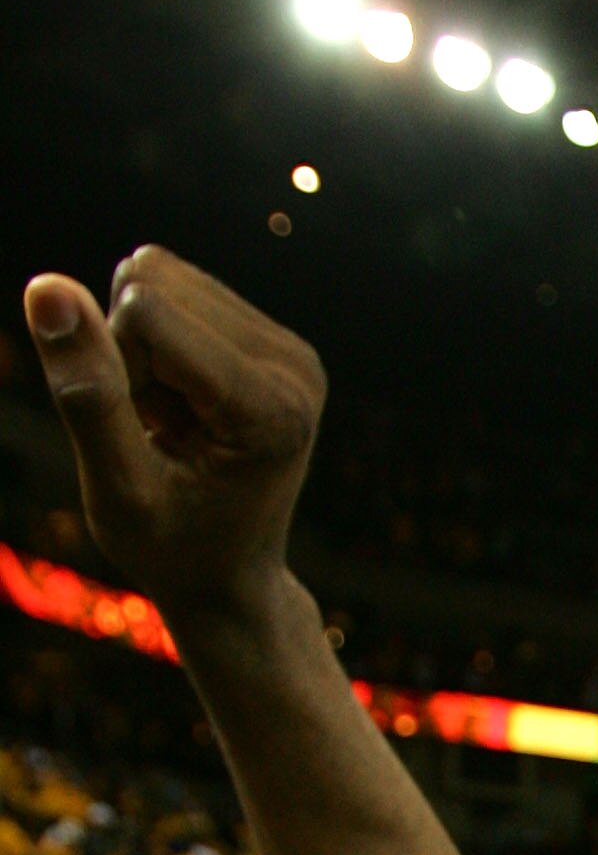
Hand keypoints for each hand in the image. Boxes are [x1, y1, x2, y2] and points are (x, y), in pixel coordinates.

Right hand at [22, 251, 326, 615]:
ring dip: (141, 350)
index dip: (112, 367)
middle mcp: (294, 364)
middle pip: (153, 282)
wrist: (229, 578)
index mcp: (270, 406)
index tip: (144, 438)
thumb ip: (86, 392)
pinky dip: (156, 346)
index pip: (144, 311)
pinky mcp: (272, 337)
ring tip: (173, 425)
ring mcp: (289, 348)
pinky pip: (174, 289)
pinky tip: (182, 408)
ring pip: (158, 276)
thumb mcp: (117, 488)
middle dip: (129, 352)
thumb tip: (47, 288)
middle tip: (159, 432)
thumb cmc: (172, 549)